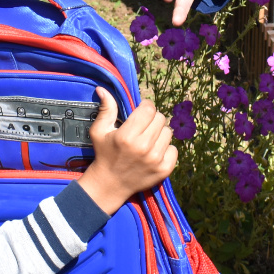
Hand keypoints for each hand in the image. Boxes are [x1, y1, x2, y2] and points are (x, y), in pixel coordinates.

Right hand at [80, 87, 177, 213]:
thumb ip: (106, 109)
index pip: (149, 109)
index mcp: (127, 136)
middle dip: (152, 119)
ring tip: (148, 140)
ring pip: (168, 132)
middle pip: (161, 118)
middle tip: (143, 127)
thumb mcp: (99, 131)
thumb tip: (102, 88)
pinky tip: (154, 152)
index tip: (140, 112)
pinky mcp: (164, 170)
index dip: (145, 107)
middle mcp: (143, 147)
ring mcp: (156, 160)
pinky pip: (174, 149)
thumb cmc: (105, 154)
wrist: (110, 184)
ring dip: (159, 133)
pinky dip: (166, 149)